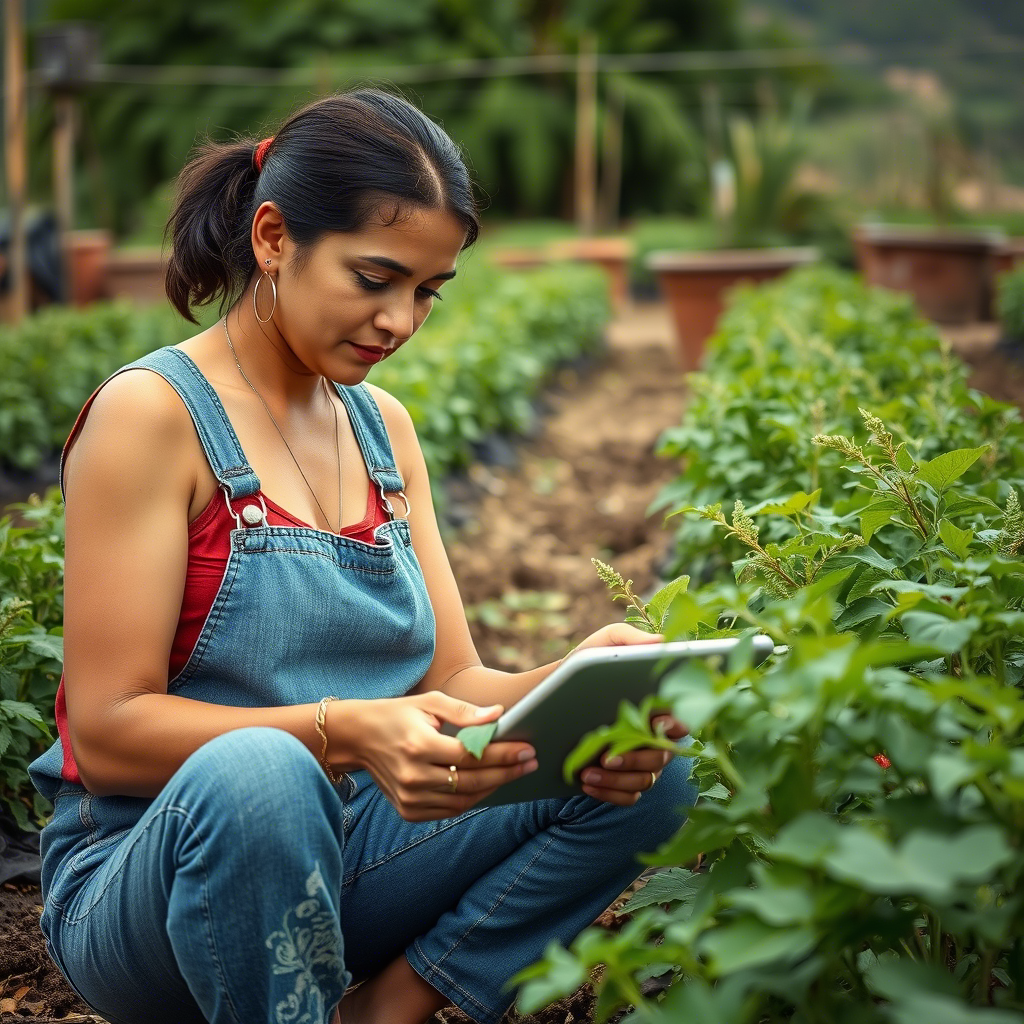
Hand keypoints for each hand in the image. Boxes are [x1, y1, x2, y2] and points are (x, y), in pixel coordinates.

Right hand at [333, 693, 538, 821]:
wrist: (358, 738)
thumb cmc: (398, 715)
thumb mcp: (429, 703)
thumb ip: (465, 711)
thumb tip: (498, 715)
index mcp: (418, 745)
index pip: (470, 755)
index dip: (502, 754)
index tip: (527, 749)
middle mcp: (413, 775)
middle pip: (471, 781)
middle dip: (506, 773)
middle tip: (530, 762)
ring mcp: (409, 797)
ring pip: (463, 800)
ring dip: (492, 788)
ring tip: (513, 773)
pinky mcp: (407, 810)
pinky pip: (448, 810)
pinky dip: (471, 799)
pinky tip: (487, 785)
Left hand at [565, 623, 688, 805]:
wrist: (546, 696)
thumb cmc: (581, 666)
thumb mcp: (601, 645)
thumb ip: (629, 639)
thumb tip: (663, 642)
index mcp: (656, 706)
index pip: (680, 721)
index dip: (673, 727)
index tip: (657, 725)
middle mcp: (654, 737)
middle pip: (662, 756)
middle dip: (635, 758)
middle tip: (607, 756)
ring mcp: (640, 763)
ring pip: (645, 780)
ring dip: (618, 779)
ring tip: (588, 771)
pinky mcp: (622, 783)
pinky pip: (628, 797)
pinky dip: (610, 793)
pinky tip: (587, 782)